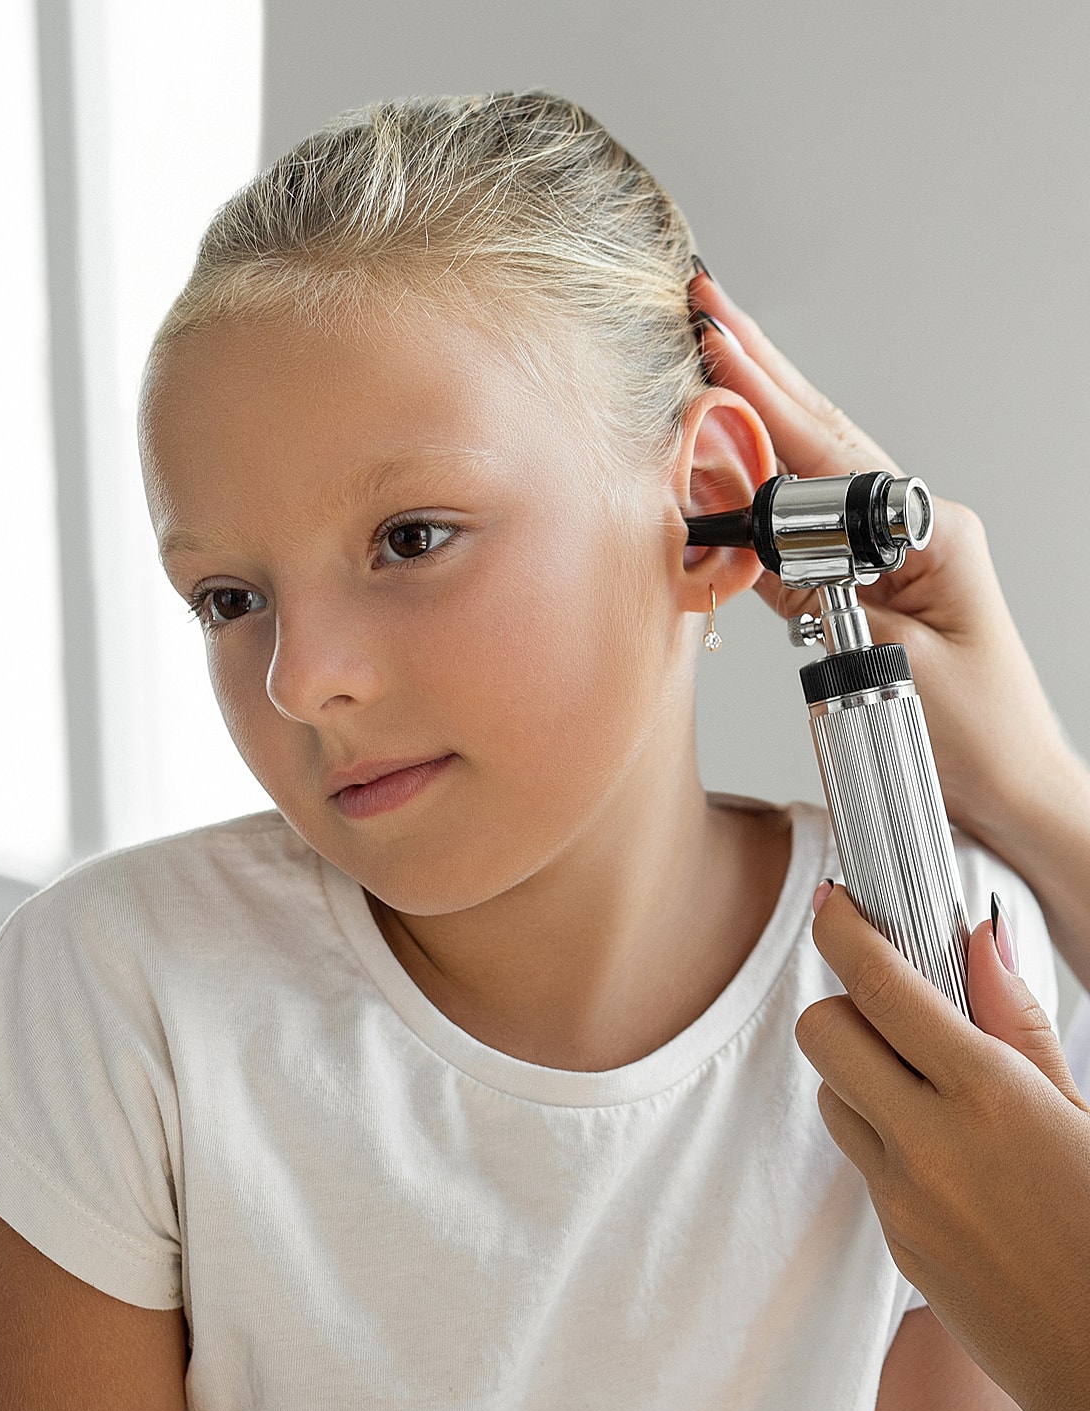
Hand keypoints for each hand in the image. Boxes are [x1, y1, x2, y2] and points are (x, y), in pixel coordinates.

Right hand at [685, 264, 1075, 856]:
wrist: (1013, 795)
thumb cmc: (972, 741)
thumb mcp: (887, 664)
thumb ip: (809, 593)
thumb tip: (743, 533)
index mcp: (930, 534)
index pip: (826, 456)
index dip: (762, 399)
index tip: (715, 343)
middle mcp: (916, 529)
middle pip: (824, 435)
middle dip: (761, 368)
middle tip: (709, 305)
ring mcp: (898, 550)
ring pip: (818, 466)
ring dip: (763, 407)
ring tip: (717, 349)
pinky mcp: (880, 579)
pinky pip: (812, 518)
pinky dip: (768, 473)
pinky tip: (739, 446)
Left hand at [798, 883, 1089, 1410]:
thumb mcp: (1084, 1112)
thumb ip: (1018, 1024)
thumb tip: (978, 936)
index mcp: (990, 1096)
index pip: (880, 986)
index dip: (844, 931)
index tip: (834, 903)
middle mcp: (932, 1142)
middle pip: (822, 1032)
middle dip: (844, 1005)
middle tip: (892, 1009)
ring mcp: (904, 1197)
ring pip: (829, 1095)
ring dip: (858, 1073)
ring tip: (926, 1084)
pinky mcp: (894, 1239)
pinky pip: (860, 1160)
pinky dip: (882, 1134)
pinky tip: (944, 1150)